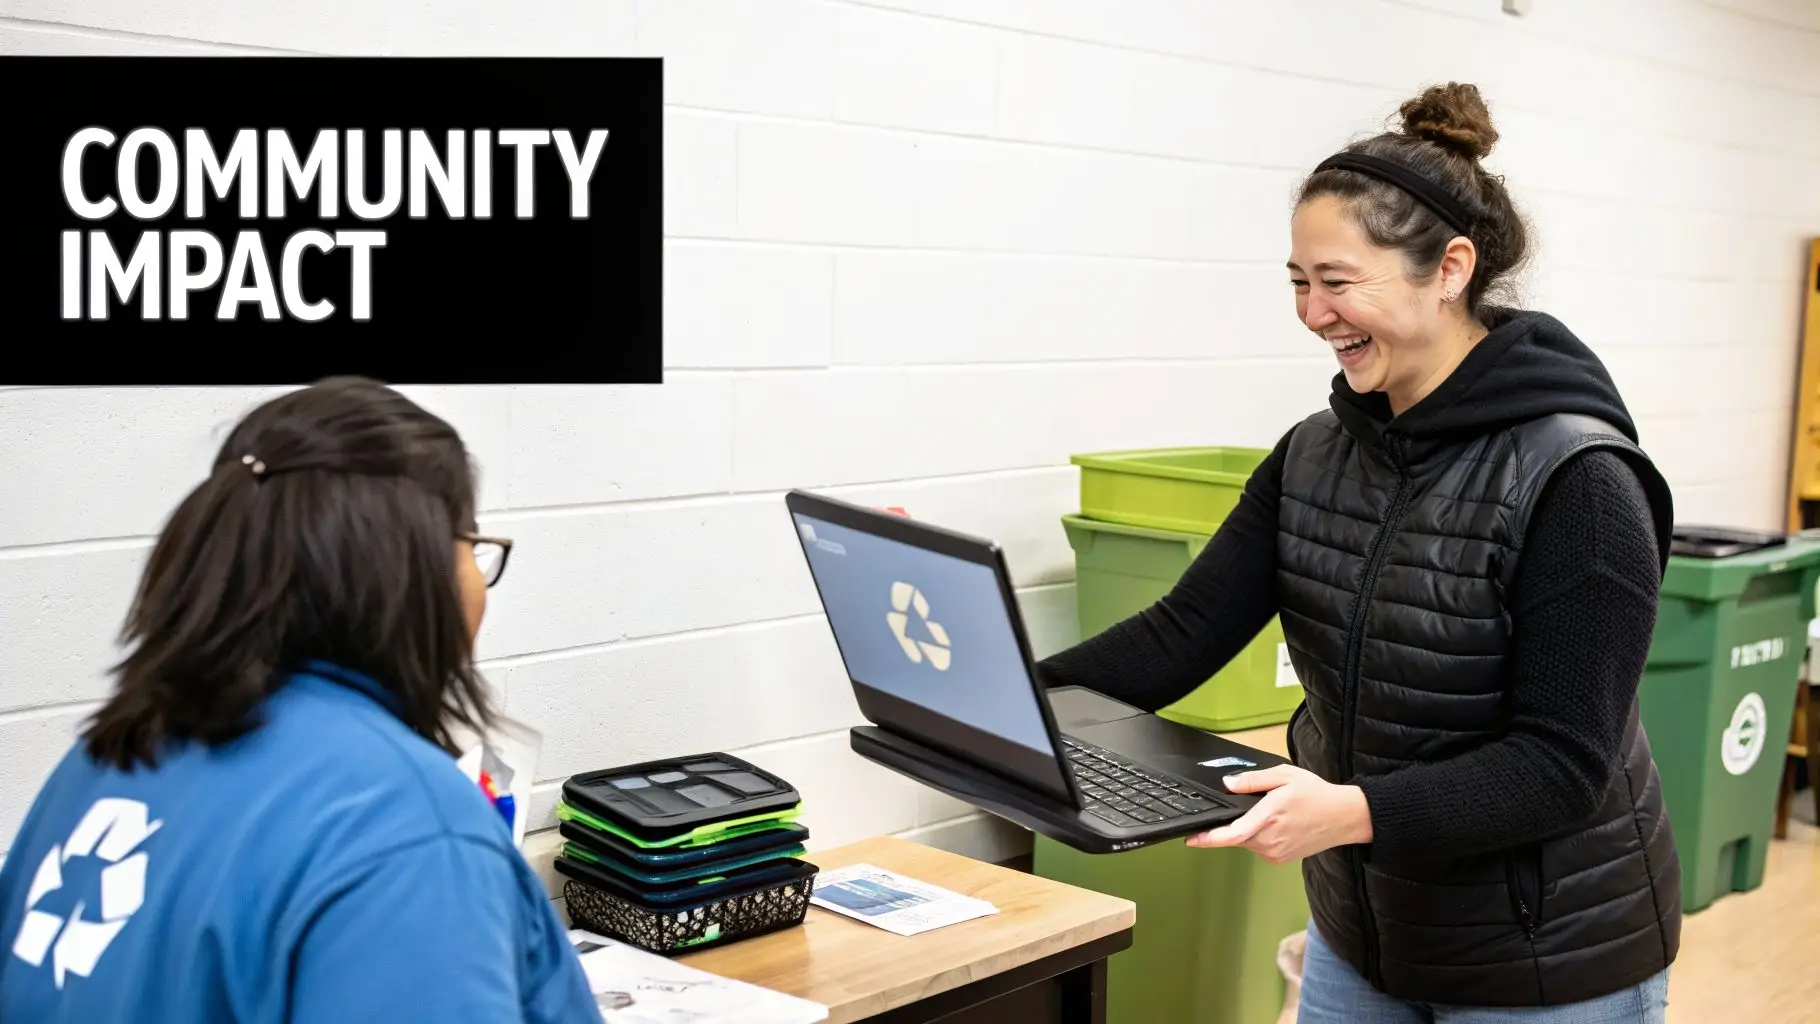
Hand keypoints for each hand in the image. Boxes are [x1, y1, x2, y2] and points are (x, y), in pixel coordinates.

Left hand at [1184, 765, 1371, 863]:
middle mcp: (1269, 840)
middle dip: (1235, 823)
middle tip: (1258, 806)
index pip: (1230, 834)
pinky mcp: (1280, 859)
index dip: (1207, 839)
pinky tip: (1278, 824)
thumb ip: (1252, 781)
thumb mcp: (1283, 776)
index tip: (1191, 839)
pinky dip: (1260, 836)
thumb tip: (1227, 784)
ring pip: (1247, 842)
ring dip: (1249, 829)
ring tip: (1273, 813)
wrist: (1344, 817)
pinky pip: (1260, 847)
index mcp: (1267, 818)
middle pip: (1236, 836)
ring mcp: (1275, 852)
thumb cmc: (1316, 794)